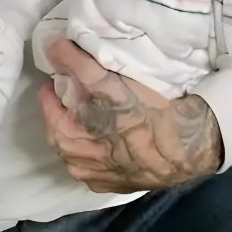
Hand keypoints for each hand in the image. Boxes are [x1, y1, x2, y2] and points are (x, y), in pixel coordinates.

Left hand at [38, 39, 222, 192]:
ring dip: (82, 130)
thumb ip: (74, 61)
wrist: (183, 146)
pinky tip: (113, 139)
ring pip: (78, 149)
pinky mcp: (116, 187)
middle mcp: (75, 164)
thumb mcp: (106, 79)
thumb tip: (50, 45)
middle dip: (67, 108)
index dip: (56, 86)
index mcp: (66, 139)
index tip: (67, 74)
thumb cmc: (141, 112)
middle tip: (82, 90)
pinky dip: (100, 150)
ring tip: (99, 113)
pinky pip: (98, 165)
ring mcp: (96, 179)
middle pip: (61, 127)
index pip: (48, 104)